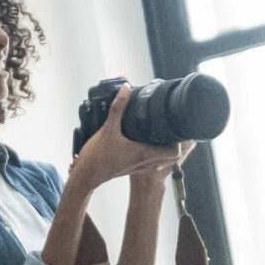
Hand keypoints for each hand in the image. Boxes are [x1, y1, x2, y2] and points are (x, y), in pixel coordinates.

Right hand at [70, 87, 184, 192]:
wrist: (85, 176)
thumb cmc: (97, 157)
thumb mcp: (108, 128)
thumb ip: (118, 107)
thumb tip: (126, 88)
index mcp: (144, 154)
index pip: (174, 153)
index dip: (179, 141)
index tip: (174, 127)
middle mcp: (145, 163)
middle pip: (172, 157)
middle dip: (173, 144)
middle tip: (168, 129)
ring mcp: (139, 168)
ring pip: (161, 161)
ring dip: (163, 149)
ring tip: (158, 134)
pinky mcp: (131, 169)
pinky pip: (150, 163)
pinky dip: (152, 154)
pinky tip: (143, 143)